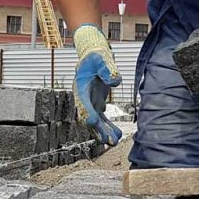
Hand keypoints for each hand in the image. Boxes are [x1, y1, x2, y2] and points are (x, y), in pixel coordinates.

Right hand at [72, 24, 122, 146]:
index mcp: (80, 87)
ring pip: (96, 121)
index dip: (87, 113)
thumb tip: (114, 81)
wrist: (93, 57)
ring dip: (104, 132)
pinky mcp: (97, 103)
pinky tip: (119, 135)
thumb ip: (107, 68)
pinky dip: (109, 126)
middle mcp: (83, 98)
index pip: (82, 103)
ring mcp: (90, 102)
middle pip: (89, 117)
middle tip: (107, 140)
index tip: (93, 123)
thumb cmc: (96, 57)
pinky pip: (102, 119)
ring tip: (114, 141)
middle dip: (97, 129)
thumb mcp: (101, 58)